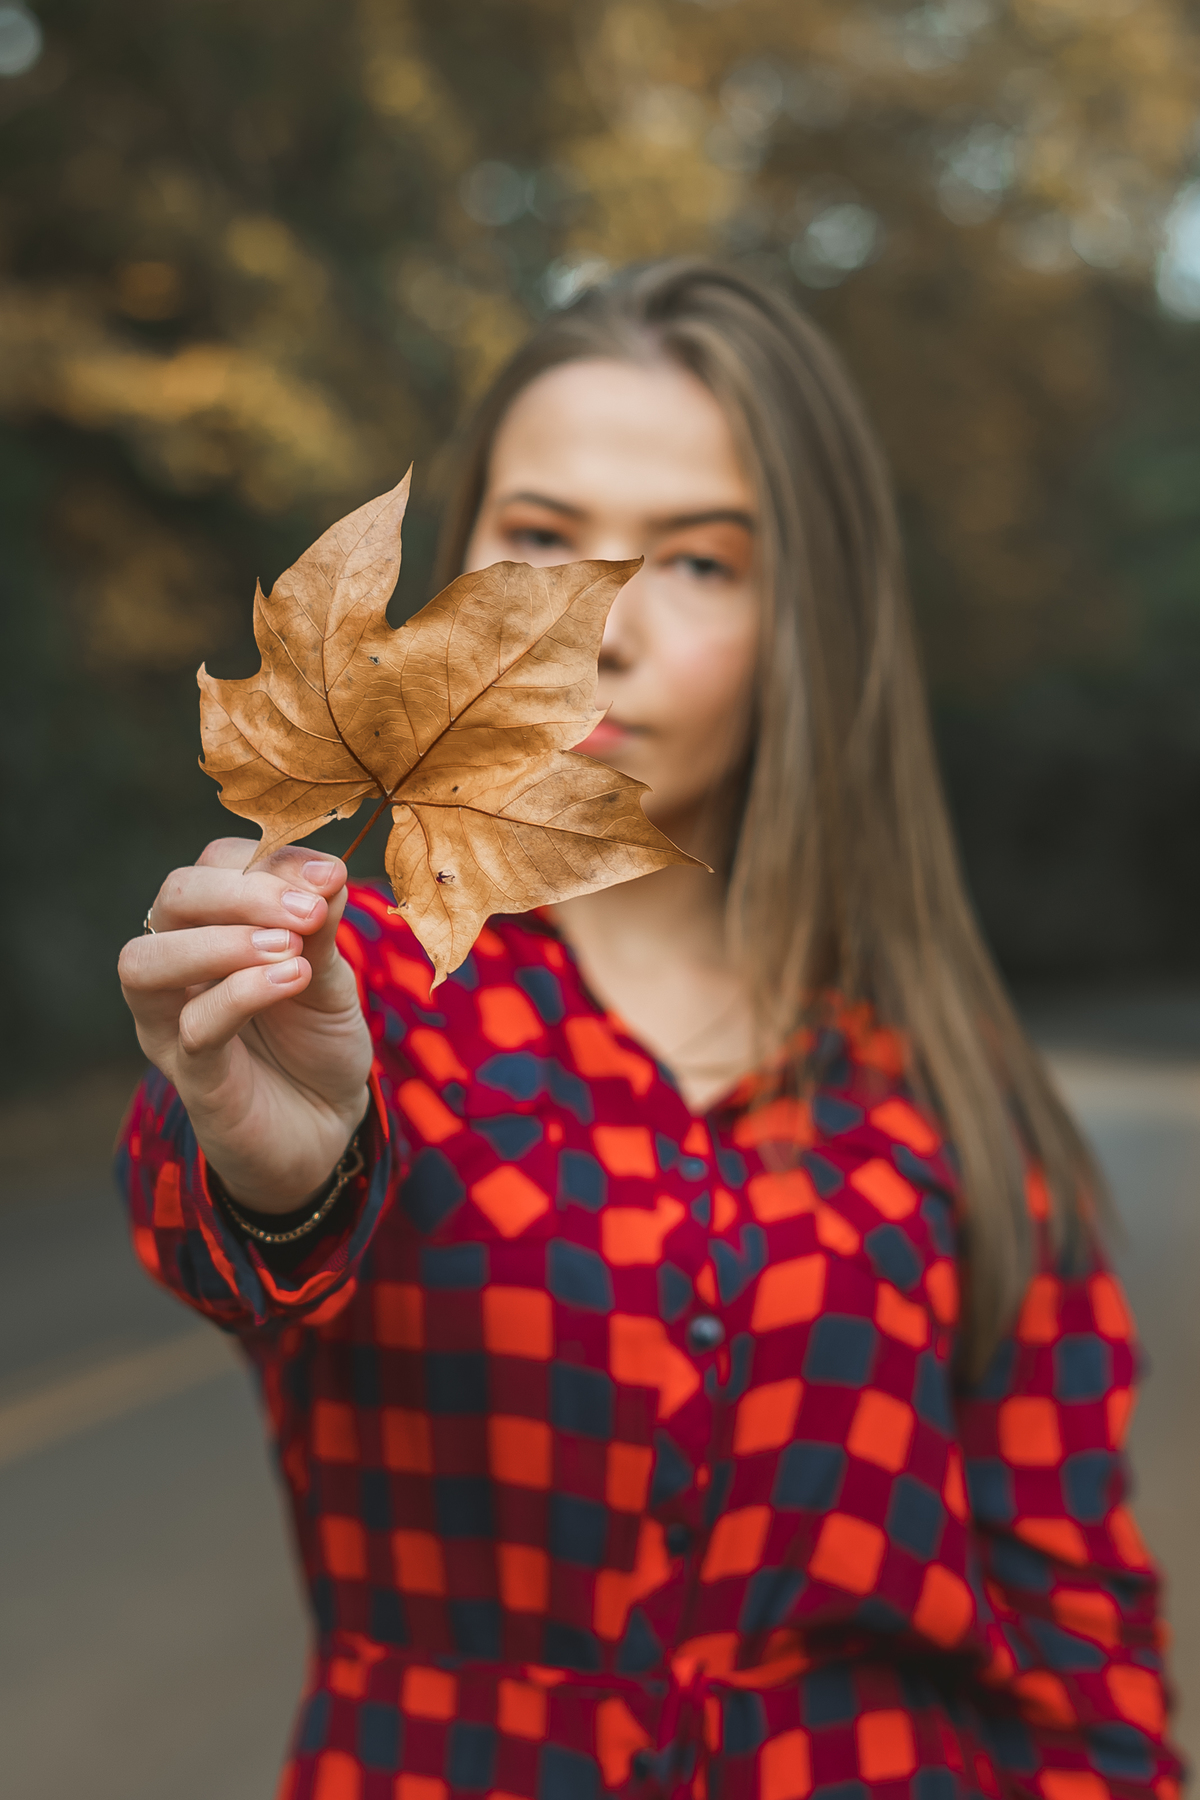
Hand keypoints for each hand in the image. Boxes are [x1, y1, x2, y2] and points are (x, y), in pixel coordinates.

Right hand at [118, 838, 372, 1211]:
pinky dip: (243, 993)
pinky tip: (294, 980)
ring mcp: (171, 1024)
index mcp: (209, 928)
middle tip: (308, 911)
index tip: (328, 875)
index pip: (213, 866)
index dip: (267, 861)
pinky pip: (194, 1027)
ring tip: (290, 948)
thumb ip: (322, 924)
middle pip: (174, 899)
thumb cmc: (316, 1040)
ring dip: (220, 943)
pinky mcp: (190, 1077)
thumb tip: (326, 869)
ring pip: (146, 962)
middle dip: (242, 893)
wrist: (326, 1125)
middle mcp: (176, 968)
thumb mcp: (331, 973)